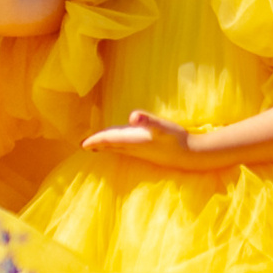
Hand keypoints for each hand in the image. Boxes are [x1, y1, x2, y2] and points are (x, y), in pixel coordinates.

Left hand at [82, 109, 200, 167]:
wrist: (190, 155)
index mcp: (133, 140)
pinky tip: (123, 145)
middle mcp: (134, 147)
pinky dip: (119, 146)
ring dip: (108, 146)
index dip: (95, 140)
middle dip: (98, 145)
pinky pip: (127, 149)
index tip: (82, 144)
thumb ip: (147, 120)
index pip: (109, 140)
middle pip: (111, 145)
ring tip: (97, 146)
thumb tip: (133, 116)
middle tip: (84, 145)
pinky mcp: (148, 152)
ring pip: (119, 148)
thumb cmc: (176, 139)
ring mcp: (141, 151)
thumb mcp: (162, 127)